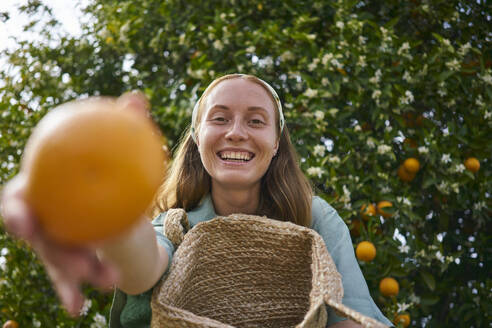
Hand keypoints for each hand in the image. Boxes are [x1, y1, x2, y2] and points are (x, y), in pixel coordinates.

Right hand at [0, 91, 149, 315]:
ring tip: (106, 278)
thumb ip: (123, 124)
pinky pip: (68, 279)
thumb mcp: (116, 148)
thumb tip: (136, 98)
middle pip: (40, 238)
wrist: (106, 196)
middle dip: (51, 251)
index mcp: (42, 190)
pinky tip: (79, 310)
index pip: (20, 199)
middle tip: (73, 260)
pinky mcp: (65, 261)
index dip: (18, 211)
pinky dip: (71, 293)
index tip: (27, 220)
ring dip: (77, 273)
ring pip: (57, 262)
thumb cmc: (103, 169)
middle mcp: (41, 218)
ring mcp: (52, 242)